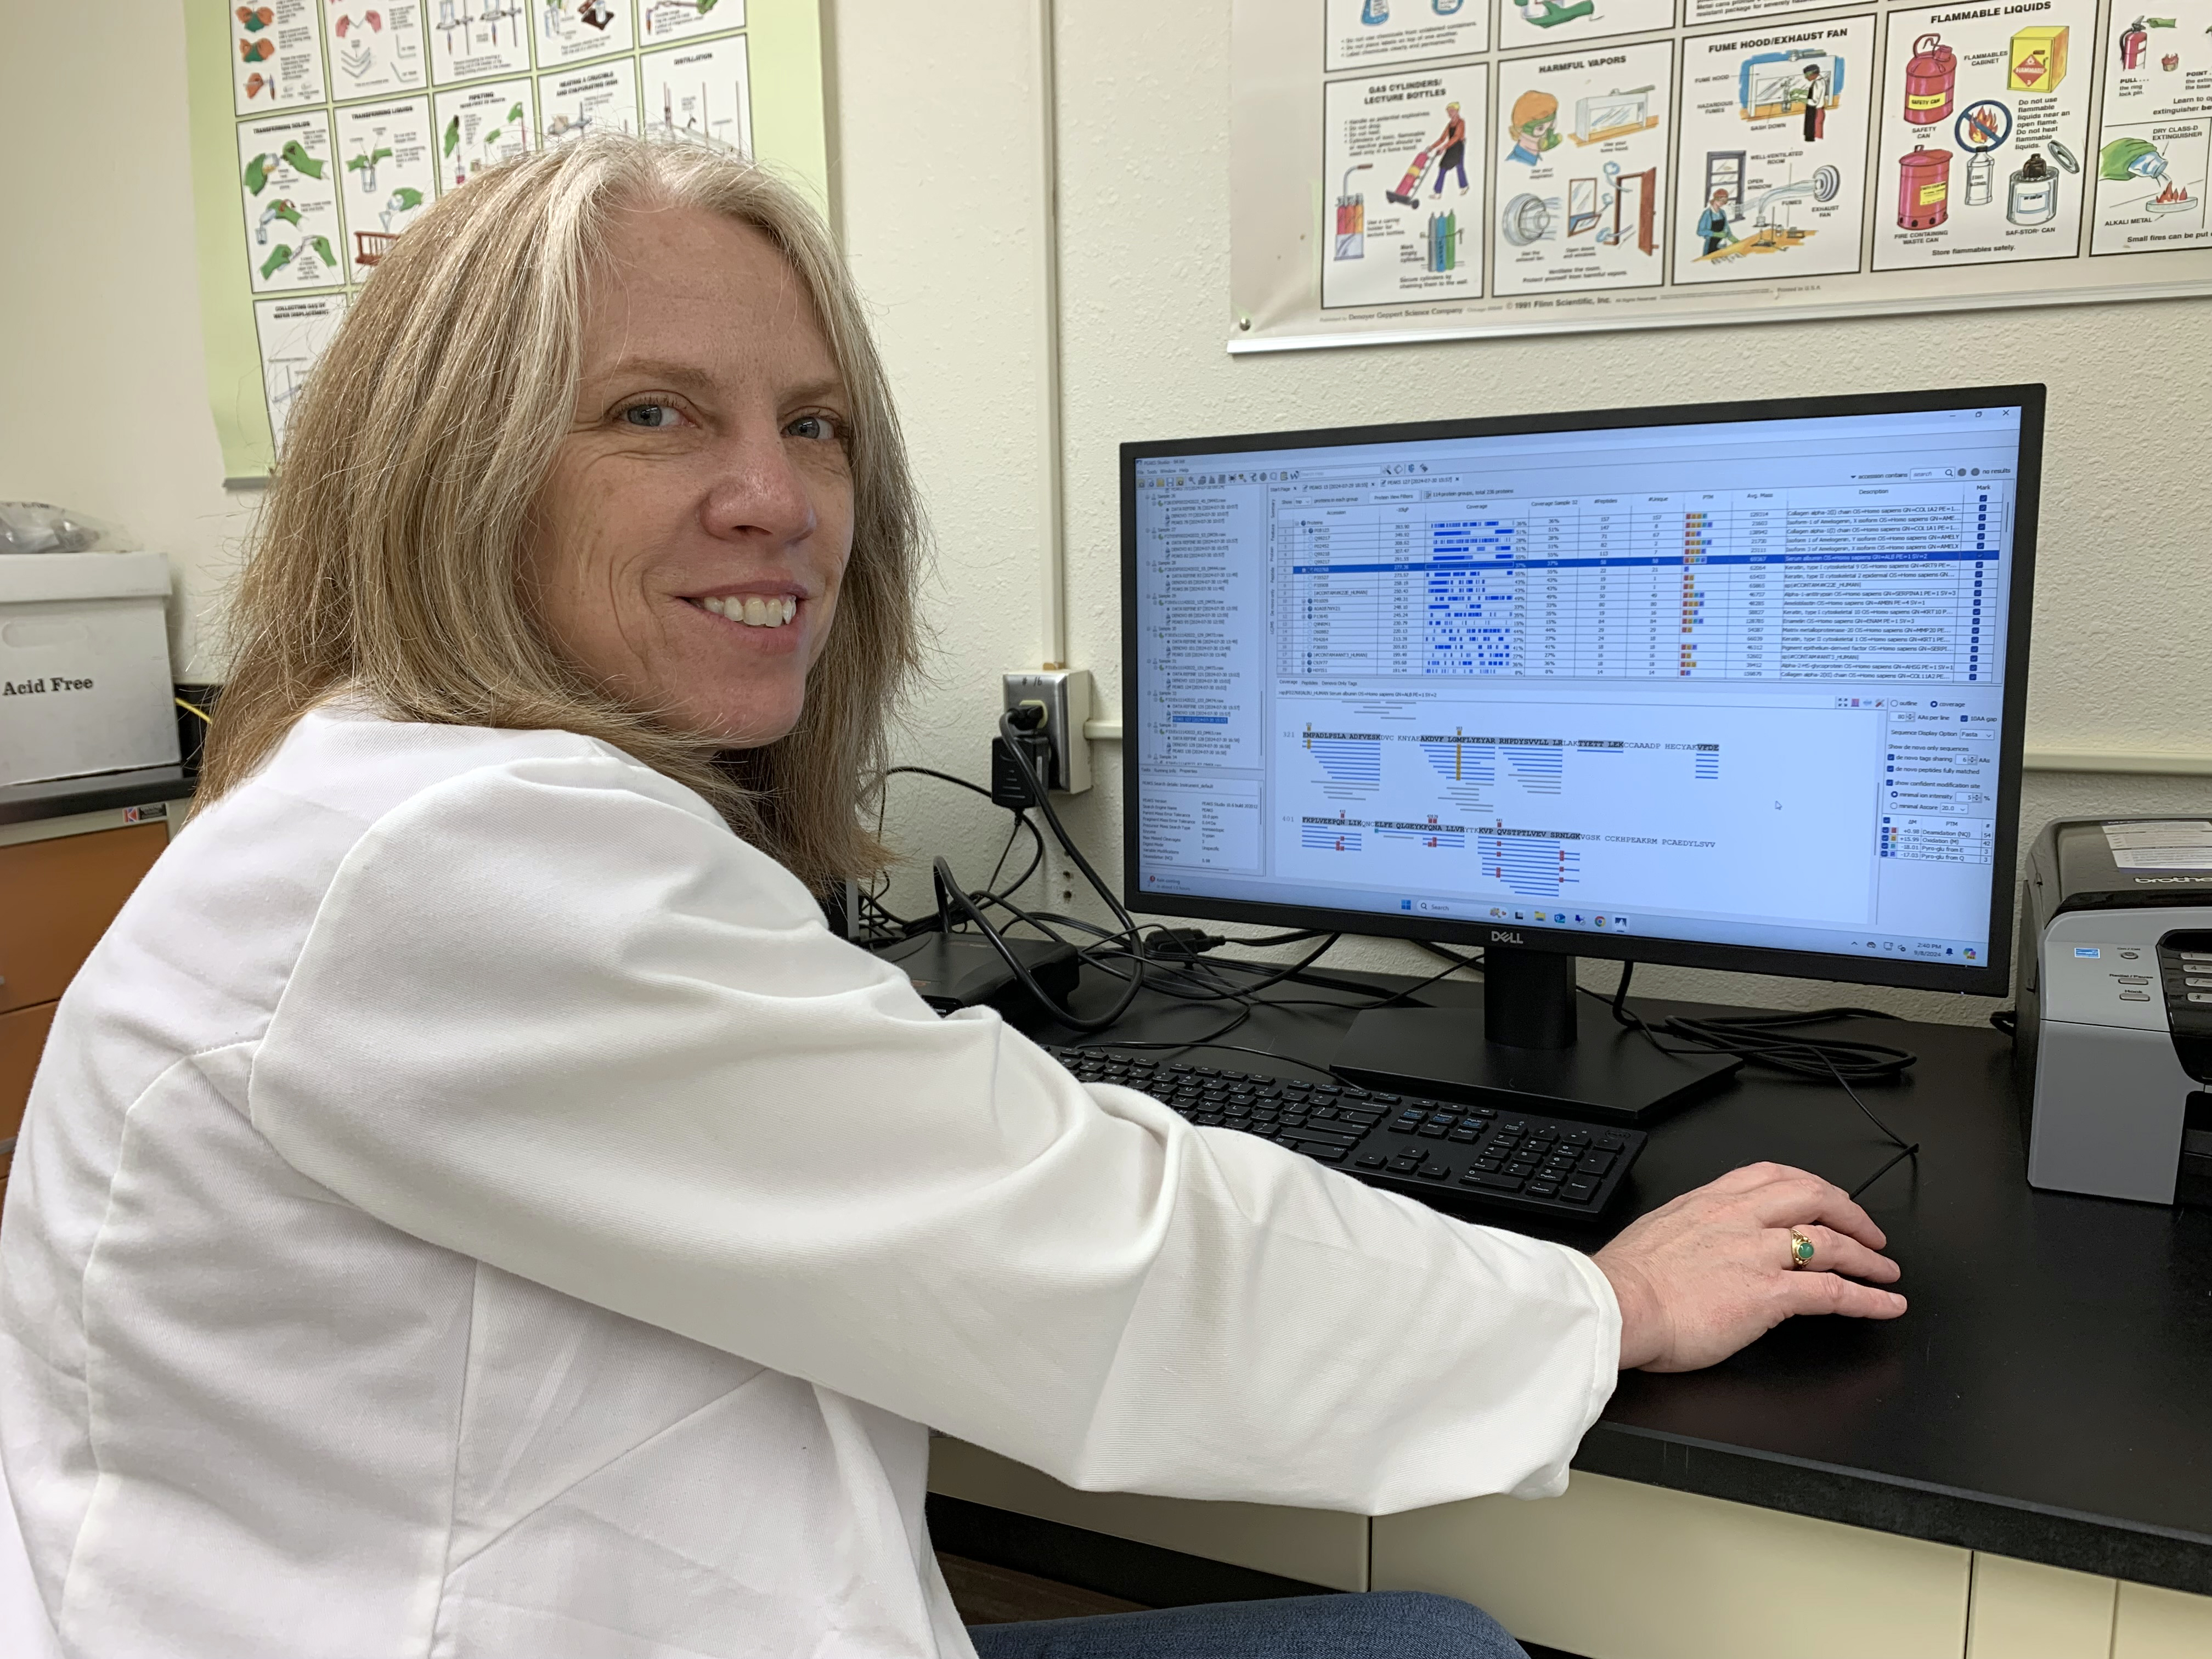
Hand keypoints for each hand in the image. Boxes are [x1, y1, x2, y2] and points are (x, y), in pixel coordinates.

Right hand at [1593, 1162, 1905, 1372]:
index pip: (1773, 1175)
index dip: (1811, 1185)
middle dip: (1850, 1213)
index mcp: (1710, 1201)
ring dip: (1869, 1257)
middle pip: (1814, 1198)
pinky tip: (1887, 1304)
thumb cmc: (1626, 1281)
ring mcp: (1759, 1252)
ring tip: (1887, 1270)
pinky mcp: (1771, 1292)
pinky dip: (1869, 1298)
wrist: (1618, 1305)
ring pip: (1831, 1242)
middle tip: (1869, 1232)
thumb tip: (1701, 1245)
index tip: (1824, 1196)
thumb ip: (1691, 1230)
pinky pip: (1834, 1291)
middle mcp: (1741, 1218)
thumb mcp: (1659, 1232)